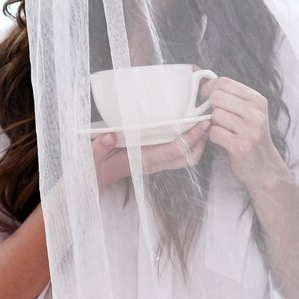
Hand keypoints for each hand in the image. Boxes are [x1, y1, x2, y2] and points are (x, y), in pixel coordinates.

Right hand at [92, 120, 210, 193]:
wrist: (90, 181)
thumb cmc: (92, 167)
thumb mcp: (90, 156)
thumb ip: (98, 148)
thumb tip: (110, 137)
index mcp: (142, 160)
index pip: (174, 151)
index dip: (191, 137)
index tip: (203, 122)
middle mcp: (152, 163)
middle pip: (187, 157)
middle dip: (202, 140)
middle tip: (208, 117)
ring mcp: (154, 163)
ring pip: (185, 157)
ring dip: (197, 142)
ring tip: (201, 120)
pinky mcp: (152, 159)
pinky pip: (177, 154)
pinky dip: (187, 142)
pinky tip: (185, 127)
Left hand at [201, 76, 278, 189]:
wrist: (265, 168)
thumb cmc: (250, 135)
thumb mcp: (248, 111)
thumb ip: (230, 94)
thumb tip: (198, 72)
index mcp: (258, 100)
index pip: (225, 82)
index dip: (209, 87)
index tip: (205, 96)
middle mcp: (256, 113)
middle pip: (217, 97)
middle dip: (210, 107)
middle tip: (215, 116)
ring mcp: (249, 130)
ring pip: (215, 115)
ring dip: (213, 124)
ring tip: (224, 130)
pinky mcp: (240, 146)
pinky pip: (214, 133)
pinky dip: (214, 137)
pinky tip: (224, 140)